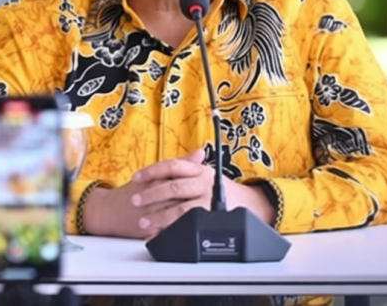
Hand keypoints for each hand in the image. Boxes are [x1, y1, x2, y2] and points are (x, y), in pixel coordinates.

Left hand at [130, 149, 274, 234]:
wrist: (251, 205)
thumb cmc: (222, 189)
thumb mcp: (207, 173)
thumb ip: (191, 164)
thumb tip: (185, 152)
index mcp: (200, 170)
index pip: (173, 166)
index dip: (153, 171)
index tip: (136, 178)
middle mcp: (204, 184)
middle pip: (174, 187)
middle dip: (151, 195)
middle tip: (135, 201)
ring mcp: (207, 202)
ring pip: (180, 210)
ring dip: (159, 216)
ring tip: (144, 222)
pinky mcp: (209, 219)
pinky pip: (188, 225)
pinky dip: (171, 231)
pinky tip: (159, 234)